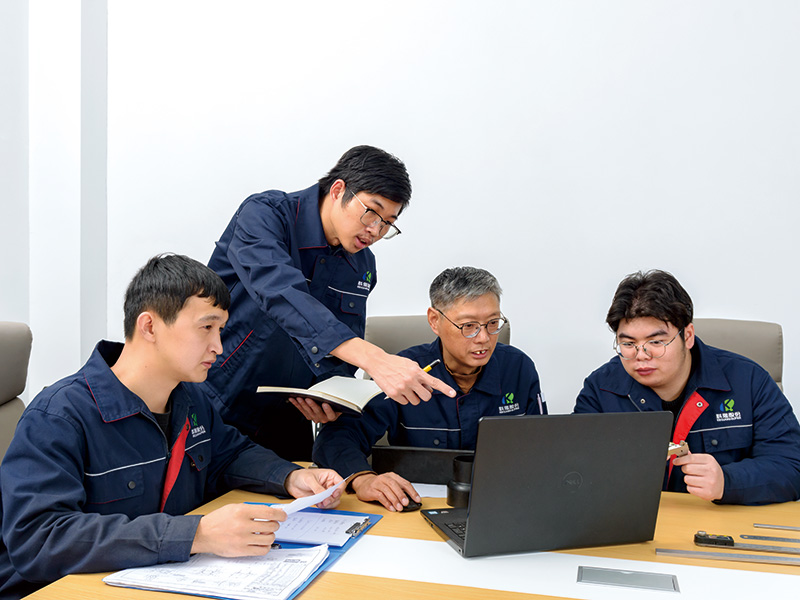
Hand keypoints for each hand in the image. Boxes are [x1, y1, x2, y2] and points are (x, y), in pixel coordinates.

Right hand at [191, 503, 285, 556]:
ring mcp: (242, 539)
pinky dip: (266, 546)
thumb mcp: (234, 508)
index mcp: (242, 511)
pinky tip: (261, 542)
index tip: (283, 516)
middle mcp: (243, 525)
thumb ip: (253, 509)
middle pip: (271, 525)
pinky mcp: (241, 550)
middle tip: (272, 524)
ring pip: (269, 538)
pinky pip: (262, 550)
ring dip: (270, 535)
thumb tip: (272, 512)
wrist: (203, 534)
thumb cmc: (218, 520)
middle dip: (275, 525)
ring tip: (265, 534)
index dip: (280, 514)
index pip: (269, 512)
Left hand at [285, 468, 343, 507]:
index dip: (339, 490)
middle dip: (332, 499)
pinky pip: (326, 505)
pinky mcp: (321, 499)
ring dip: (329, 504)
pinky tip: (318, 504)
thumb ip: (317, 488)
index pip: (340, 483)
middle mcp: (329, 484)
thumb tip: (324, 495)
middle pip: (338, 494)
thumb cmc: (301, 476)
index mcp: (330, 476)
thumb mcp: (309, 479)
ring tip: (321, 503)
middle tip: (325, 501)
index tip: (334, 495)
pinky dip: (324, 506)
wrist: (292, 483)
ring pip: (333, 501)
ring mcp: (325, 492)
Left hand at [288, 397, 340, 422]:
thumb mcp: (334, 401)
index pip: (331, 414)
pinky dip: (297, 404)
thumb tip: (325, 391)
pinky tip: (293, 399)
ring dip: (302, 404)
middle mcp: (324, 418)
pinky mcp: (308, 416)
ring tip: (299, 398)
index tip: (325, 404)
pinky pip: (302, 410)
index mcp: (332, 416)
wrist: (329, 408)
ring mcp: (315, 418)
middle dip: (312, 405)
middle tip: (308, 399)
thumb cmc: (332, 403)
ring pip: (308, 411)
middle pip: (318, 412)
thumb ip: (332, 398)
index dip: (328, 410)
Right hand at [331, 338, 455, 404]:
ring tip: (406, 387)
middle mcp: (411, 380)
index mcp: (417, 372)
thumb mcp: (411, 364)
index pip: (434, 382)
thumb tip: (428, 386)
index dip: (445, 388)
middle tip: (418, 389)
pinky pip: (405, 402)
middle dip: (424, 394)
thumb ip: (421, 374)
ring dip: (413, 397)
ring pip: (416, 401)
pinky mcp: (394, 394)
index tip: (452, 393)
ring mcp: (402, 388)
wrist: (378, 363)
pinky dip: (403, 398)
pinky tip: (399, 389)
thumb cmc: (395, 363)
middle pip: (426, 396)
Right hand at [351, 472, 419, 511]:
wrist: (363, 483)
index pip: (404, 483)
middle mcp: (385, 478)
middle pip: (395, 485)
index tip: (417, 499)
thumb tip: (410, 501)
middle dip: (402, 495)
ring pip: (388, 491)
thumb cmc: (379, 485)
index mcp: (392, 476)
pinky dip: (386, 503)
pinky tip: (391, 508)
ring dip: (394, 500)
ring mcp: (377, 483)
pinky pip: (380, 496)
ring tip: (399, 508)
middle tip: (406, 503)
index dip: (412, 491)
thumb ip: (399, 491)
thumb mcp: (390, 485)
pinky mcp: (371, 490)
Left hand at [673, 451, 724, 500]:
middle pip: (687, 468)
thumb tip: (682, 454)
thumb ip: (693, 457)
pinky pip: (689, 488)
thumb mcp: (706, 461)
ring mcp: (709, 482)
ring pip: (687, 479)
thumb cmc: (712, 472)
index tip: (676, 461)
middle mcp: (711, 471)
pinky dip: (691, 487)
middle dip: (685, 469)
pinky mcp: (706, 493)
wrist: (723, 485)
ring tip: (696, 479)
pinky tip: (697, 485)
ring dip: (688, 479)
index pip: (690, 458)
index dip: (680, 460)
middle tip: (690, 471)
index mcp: (710, 461)